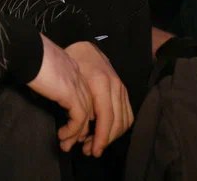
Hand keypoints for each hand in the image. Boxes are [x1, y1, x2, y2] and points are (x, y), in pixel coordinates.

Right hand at [27, 36, 92, 152]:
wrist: (26, 49)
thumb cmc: (27, 56)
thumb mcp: (43, 68)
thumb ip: (51, 78)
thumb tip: (48, 89)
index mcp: (73, 68)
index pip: (85, 95)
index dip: (81, 114)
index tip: (74, 128)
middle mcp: (79, 76)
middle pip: (90, 107)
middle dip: (83, 128)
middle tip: (74, 142)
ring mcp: (77, 84)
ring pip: (87, 116)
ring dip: (77, 134)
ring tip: (66, 145)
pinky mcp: (71, 94)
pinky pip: (78, 118)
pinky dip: (72, 130)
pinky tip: (62, 136)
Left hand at [63, 41, 132, 157]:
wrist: (83, 46)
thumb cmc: (71, 62)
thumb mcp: (69, 80)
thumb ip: (77, 103)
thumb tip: (80, 130)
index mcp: (101, 82)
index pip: (106, 116)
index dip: (102, 137)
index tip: (94, 151)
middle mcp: (116, 85)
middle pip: (117, 122)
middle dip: (104, 140)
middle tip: (88, 150)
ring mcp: (122, 88)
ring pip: (124, 121)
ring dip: (111, 136)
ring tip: (94, 143)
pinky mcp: (124, 90)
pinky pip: (127, 114)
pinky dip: (118, 127)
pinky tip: (105, 132)